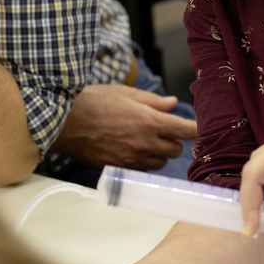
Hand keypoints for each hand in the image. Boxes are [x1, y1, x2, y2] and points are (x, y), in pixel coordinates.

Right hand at [51, 84, 197, 170]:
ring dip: (159, 152)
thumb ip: (153, 101)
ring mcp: (133, 159)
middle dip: (173, 139)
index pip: (185, 131)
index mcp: (150, 121)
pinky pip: (143, 170)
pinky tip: (131, 149)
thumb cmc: (94, 103)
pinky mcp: (122, 169)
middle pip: (176, 149)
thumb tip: (172, 104)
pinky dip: (143, 161)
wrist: (66, 122)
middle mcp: (145, 143)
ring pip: (161, 162)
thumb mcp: (126, 93)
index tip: (197, 127)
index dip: (194, 129)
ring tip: (144, 139)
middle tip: (161, 128)